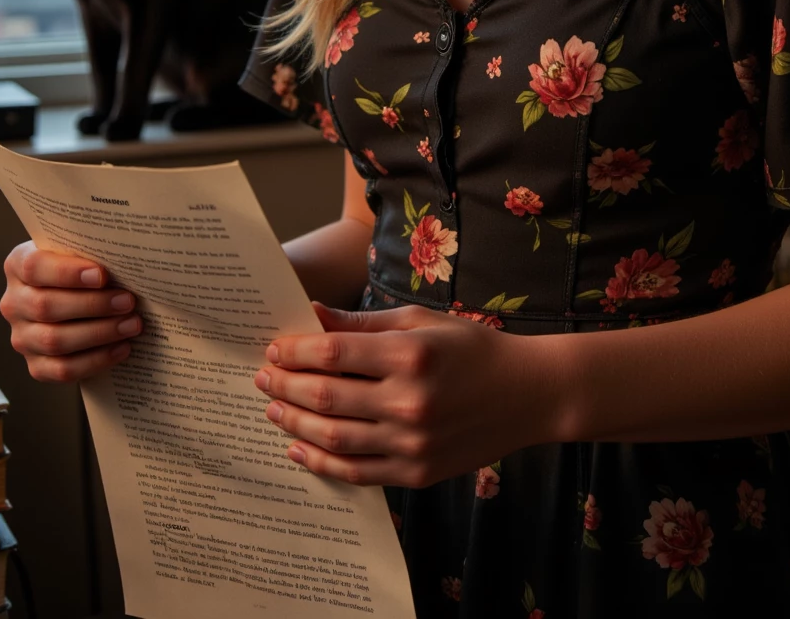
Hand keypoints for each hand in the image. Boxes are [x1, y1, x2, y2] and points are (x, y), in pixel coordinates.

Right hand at [0, 240, 141, 381]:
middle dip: (92, 305)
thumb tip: (125, 262)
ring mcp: (22, 337)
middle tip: (128, 301)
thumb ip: (90, 251)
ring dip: (99, 333)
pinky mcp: (35, 365)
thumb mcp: (79, 250)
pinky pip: (62, 370)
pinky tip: (122, 348)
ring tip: (132, 324)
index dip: (67, 272)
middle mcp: (13, 303)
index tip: (102, 275)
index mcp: (18, 265)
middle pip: (46, 306)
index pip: (34, 267)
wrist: (76, 296)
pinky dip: (95, 360)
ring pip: (54, 340)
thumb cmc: (81, 266)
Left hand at [254, 302, 558, 487]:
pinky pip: (357, 473)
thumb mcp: (421, 322)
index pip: (333, 354)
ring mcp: (413, 442)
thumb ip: (364, 325)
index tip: (274, 348)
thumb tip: (313, 317)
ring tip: (273, 409)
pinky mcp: (417, 473)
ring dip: (295, 424)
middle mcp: (409, 401)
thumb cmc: (472, 348)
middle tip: (262, 377)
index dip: (296, 351)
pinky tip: (298, 450)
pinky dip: (321, 463)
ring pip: (334, 439)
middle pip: (326, 398)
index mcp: (410, 355)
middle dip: (286, 385)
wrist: (527, 394)